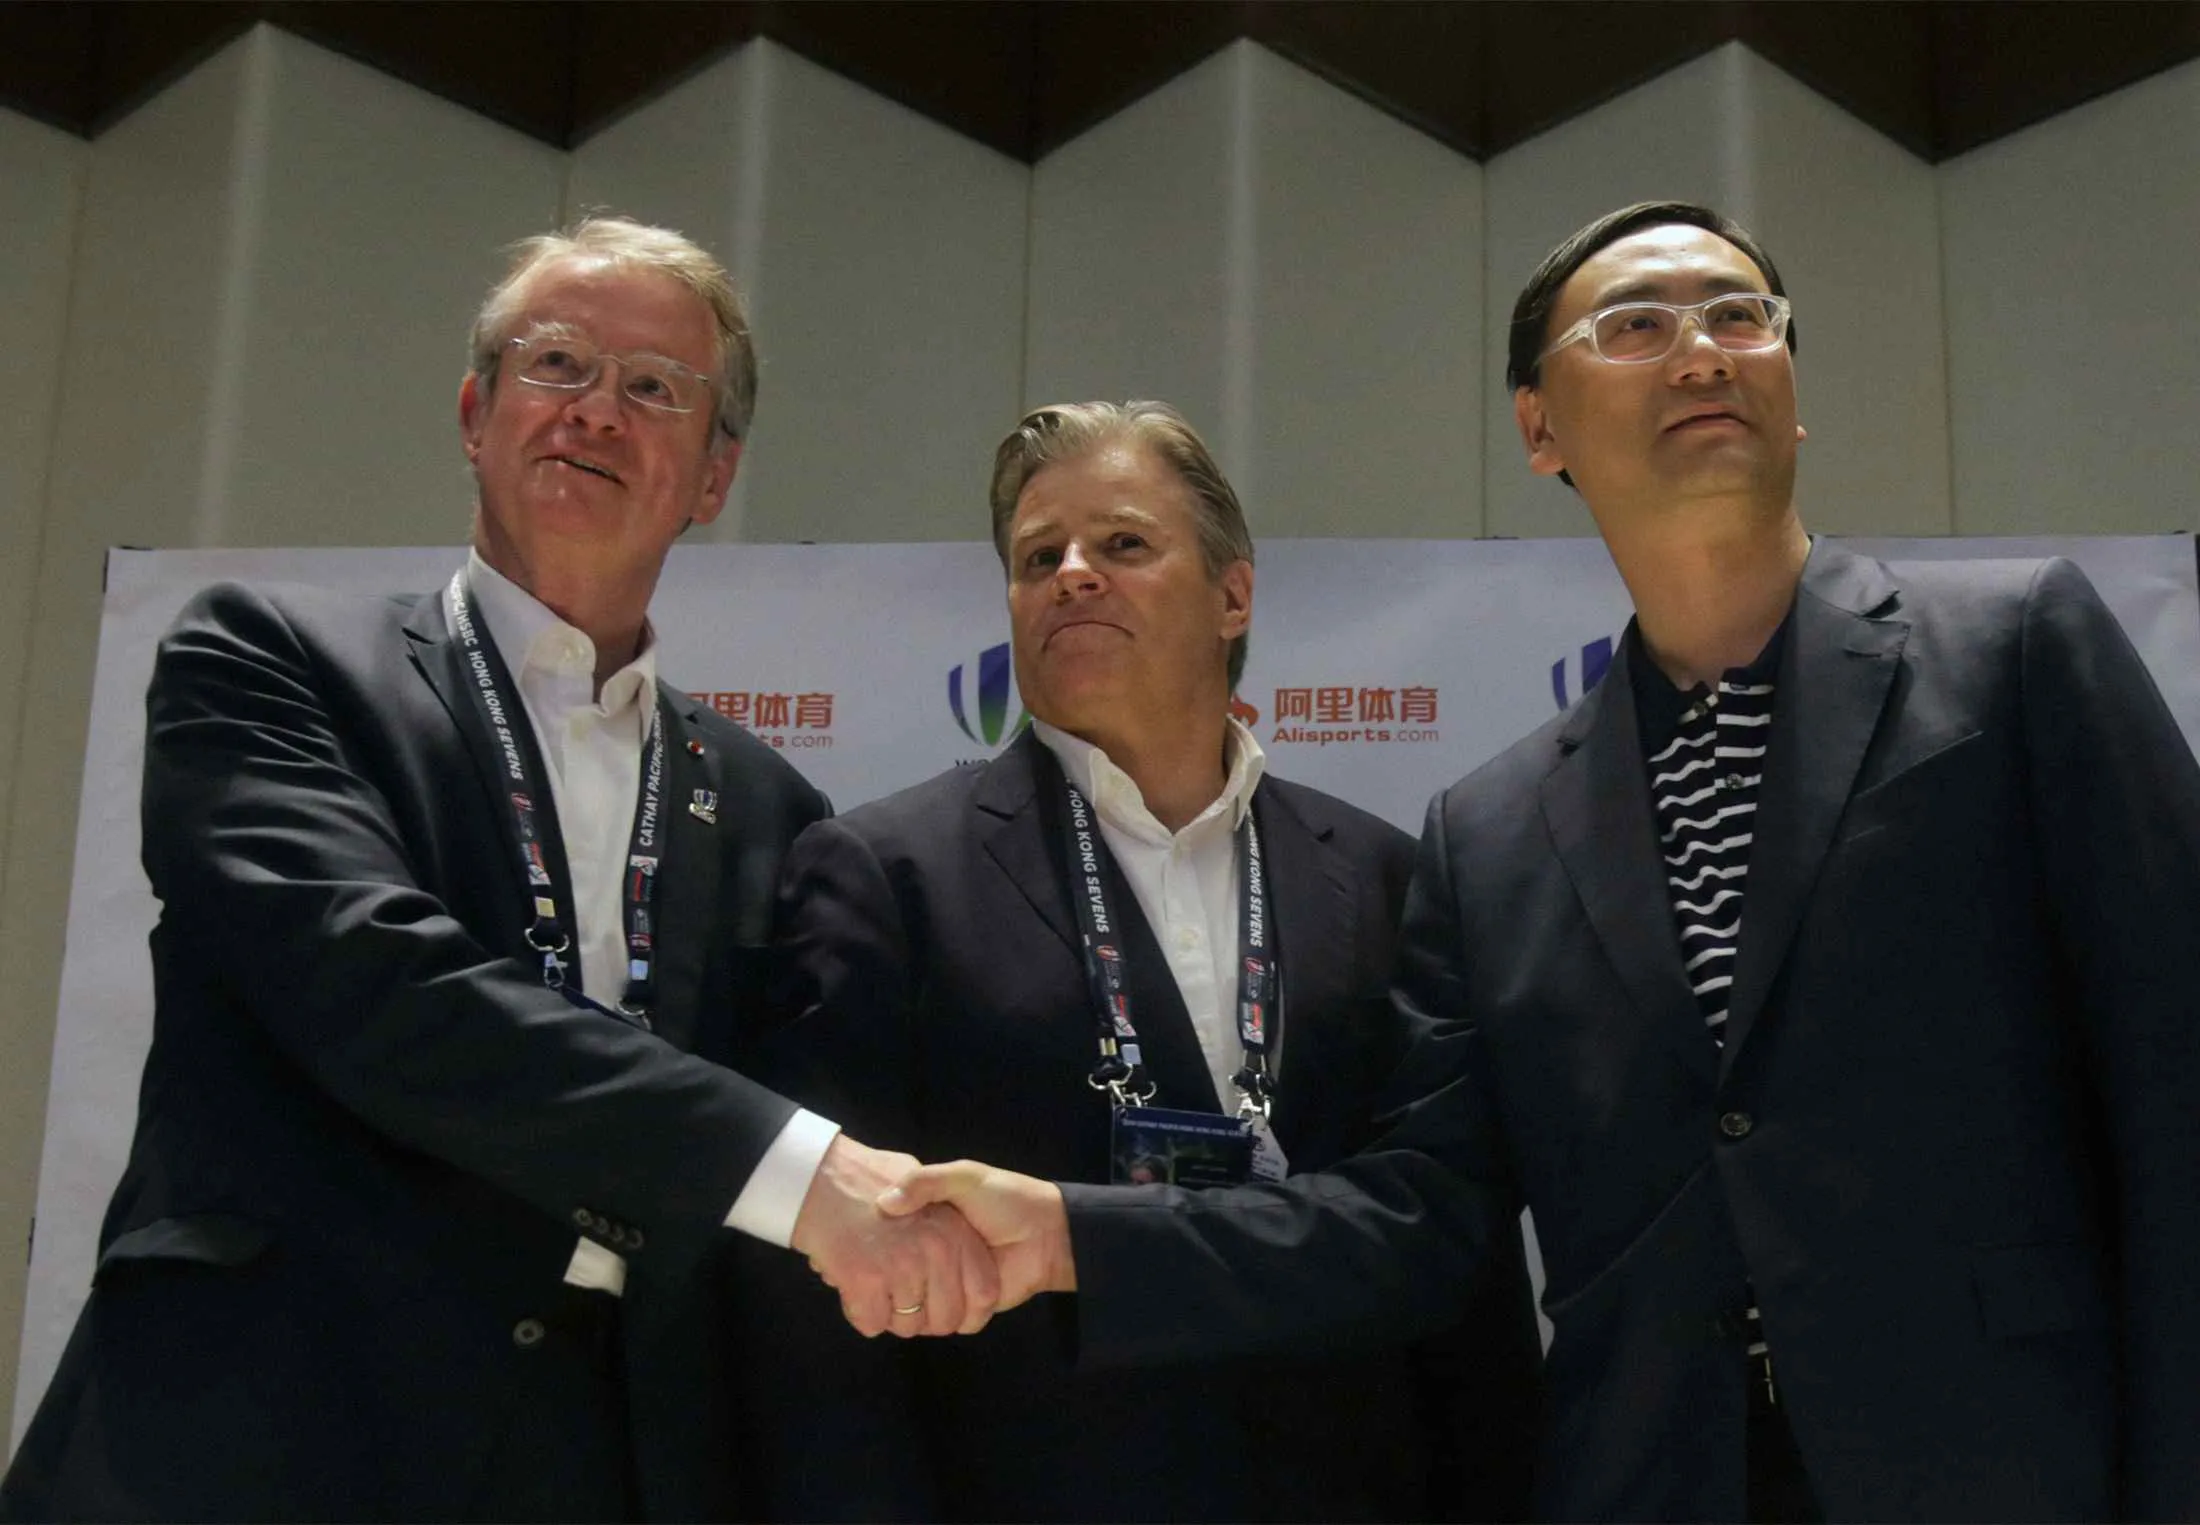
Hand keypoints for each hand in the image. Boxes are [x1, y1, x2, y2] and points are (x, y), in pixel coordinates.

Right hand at [790, 1135, 1000, 1337]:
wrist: (821, 1175)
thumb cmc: (870, 1177)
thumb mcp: (920, 1177)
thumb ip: (948, 1217)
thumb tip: (956, 1249)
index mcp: (955, 1232)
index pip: (983, 1294)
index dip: (967, 1311)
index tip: (946, 1307)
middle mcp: (935, 1251)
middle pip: (944, 1320)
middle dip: (923, 1318)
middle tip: (902, 1298)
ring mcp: (901, 1267)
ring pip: (906, 1326)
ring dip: (890, 1315)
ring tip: (875, 1286)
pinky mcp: (866, 1281)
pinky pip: (872, 1323)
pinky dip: (862, 1313)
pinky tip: (854, 1288)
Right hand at [879, 1160, 1076, 1326]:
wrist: (1050, 1234)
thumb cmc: (1006, 1198)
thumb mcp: (965, 1177)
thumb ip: (925, 1182)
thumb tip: (884, 1204)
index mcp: (931, 1224)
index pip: (890, 1238)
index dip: (878, 1244)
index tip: (866, 1245)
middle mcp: (935, 1256)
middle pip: (897, 1276)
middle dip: (890, 1279)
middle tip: (878, 1275)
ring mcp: (948, 1282)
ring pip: (914, 1302)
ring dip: (908, 1303)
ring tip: (895, 1296)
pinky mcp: (964, 1305)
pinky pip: (939, 1319)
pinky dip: (932, 1318)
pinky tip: (920, 1308)